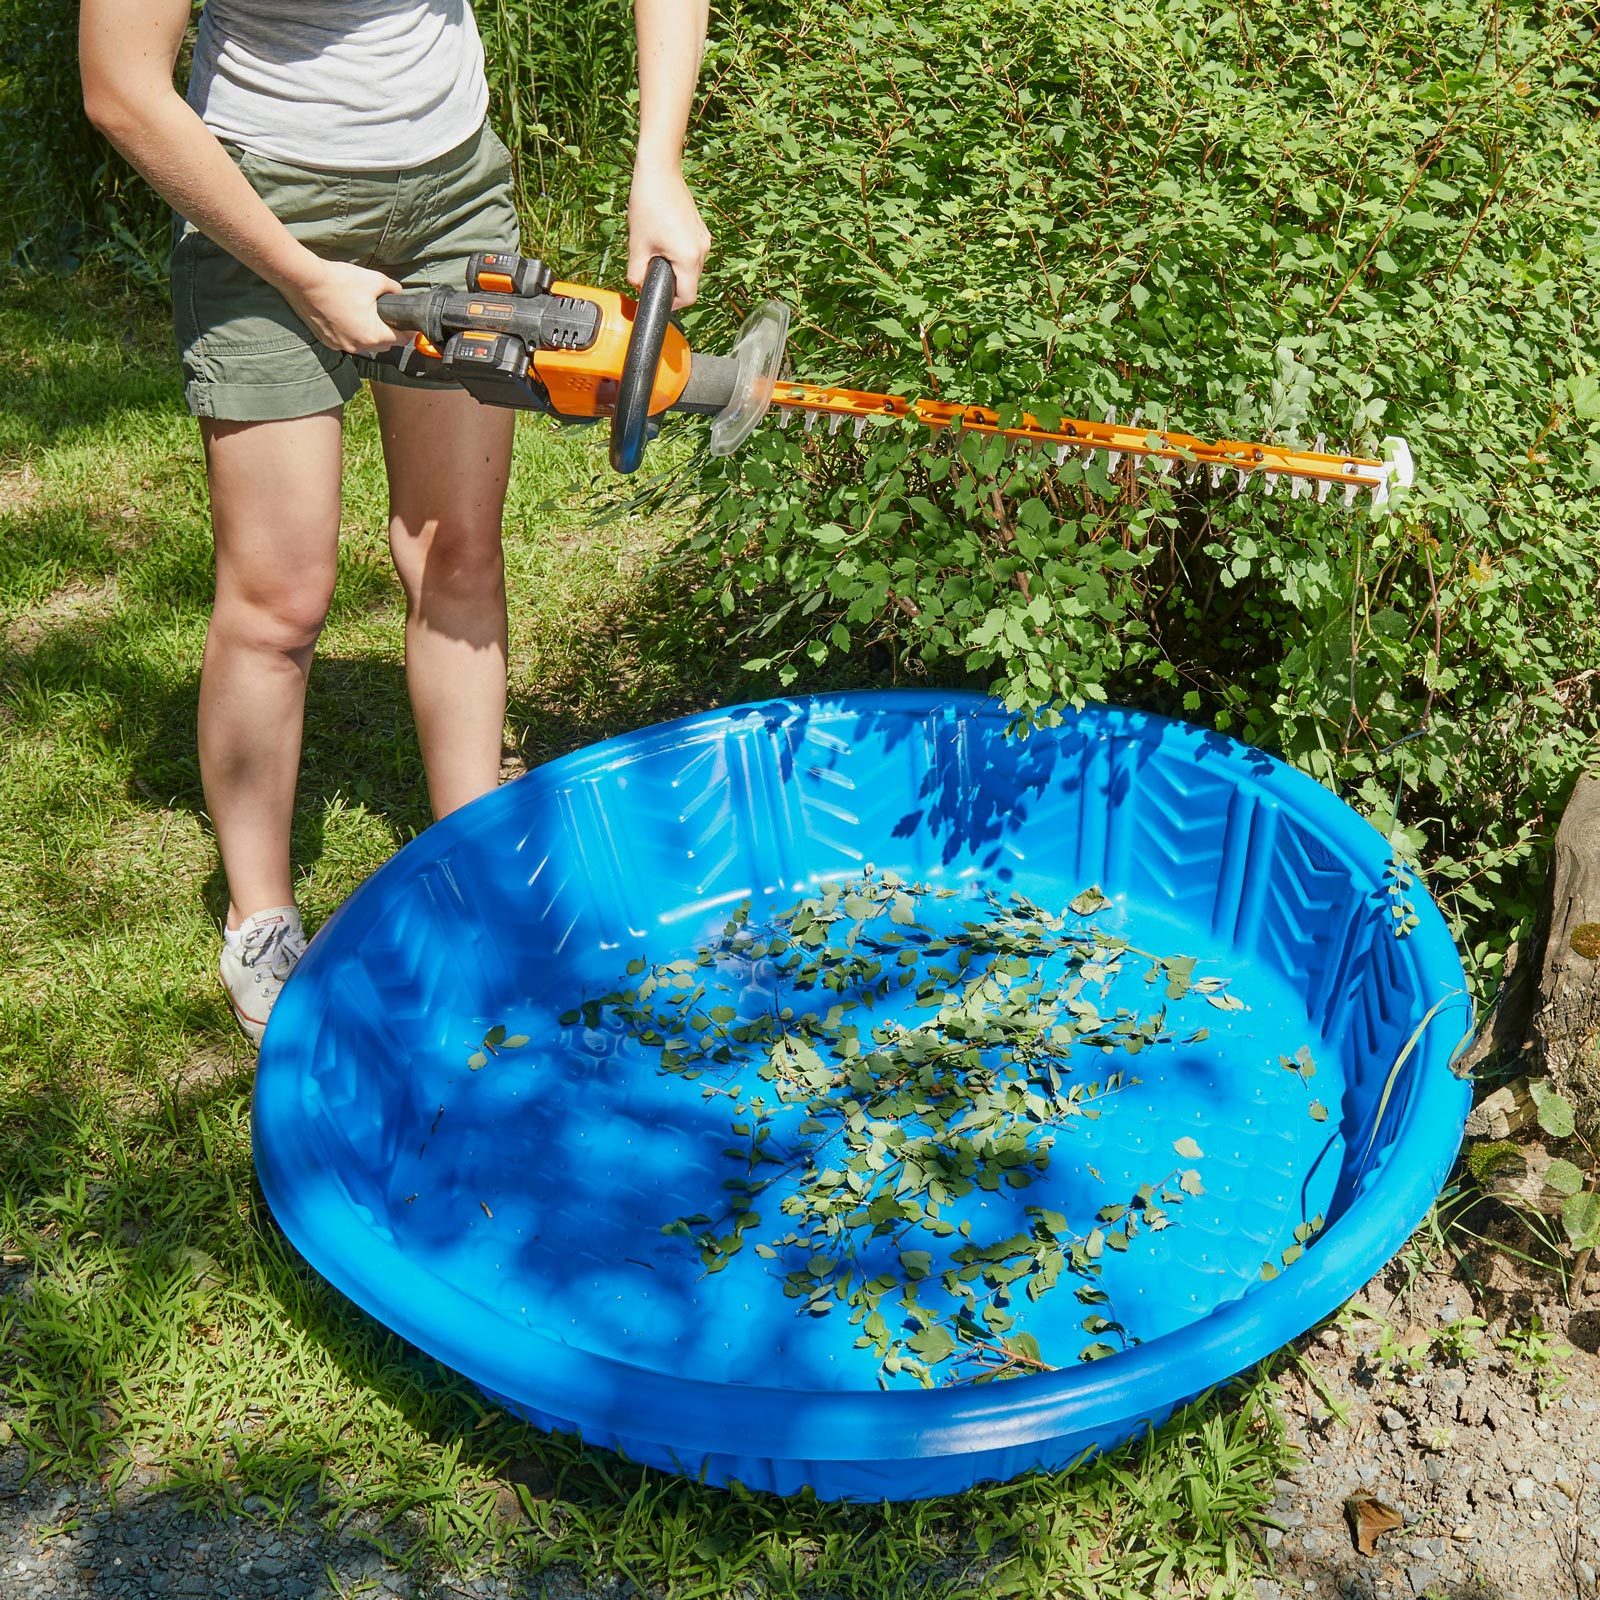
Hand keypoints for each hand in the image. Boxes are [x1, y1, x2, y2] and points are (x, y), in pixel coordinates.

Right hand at [279, 254, 404, 354]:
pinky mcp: (326, 341)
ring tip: (367, 317)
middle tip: (388, 317)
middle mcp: (358, 347)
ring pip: (363, 345)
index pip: (401, 340)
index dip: (409, 332)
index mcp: (373, 336)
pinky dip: (350, 333)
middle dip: (389, 333)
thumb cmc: (340, 281)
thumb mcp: (375, 280)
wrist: (304, 280)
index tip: (411, 325)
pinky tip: (348, 319)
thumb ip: (393, 288)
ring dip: (368, 335)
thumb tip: (399, 292)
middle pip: (383, 345)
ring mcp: (340, 346)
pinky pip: (345, 341)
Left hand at [626, 161, 710, 307]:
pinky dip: (678, 255)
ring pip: (691, 269)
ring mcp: (704, 239)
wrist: (660, 170)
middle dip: (671, 284)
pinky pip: (692, 253)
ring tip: (654, 251)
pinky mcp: (700, 230)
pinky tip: (662, 241)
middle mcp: (702, 250)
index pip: (687, 297)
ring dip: (674, 269)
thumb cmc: (648, 203)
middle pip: (690, 284)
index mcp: (689, 258)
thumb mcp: (636, 244)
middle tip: (649, 272)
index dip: (671, 303)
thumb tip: (638, 287)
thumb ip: (636, 274)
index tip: (656, 298)